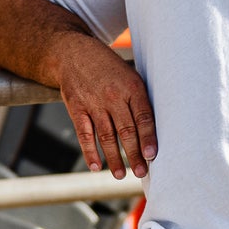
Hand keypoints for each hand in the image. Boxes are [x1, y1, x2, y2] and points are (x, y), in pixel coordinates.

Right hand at [55, 33, 156, 179]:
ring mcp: (93, 102)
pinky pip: (85, 134)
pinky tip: (96, 166)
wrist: (74, 53)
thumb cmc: (109, 69)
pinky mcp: (76, 108)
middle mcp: (113, 95)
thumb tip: (154, 132)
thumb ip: (140, 100)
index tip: (152, 155)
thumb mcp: (130, 76)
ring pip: (106, 136)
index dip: (148, 137)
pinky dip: (90, 152)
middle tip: (141, 172)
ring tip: (121, 175)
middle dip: (134, 154)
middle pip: (126, 130)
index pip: (143, 117)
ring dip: (114, 158)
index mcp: (132, 87)